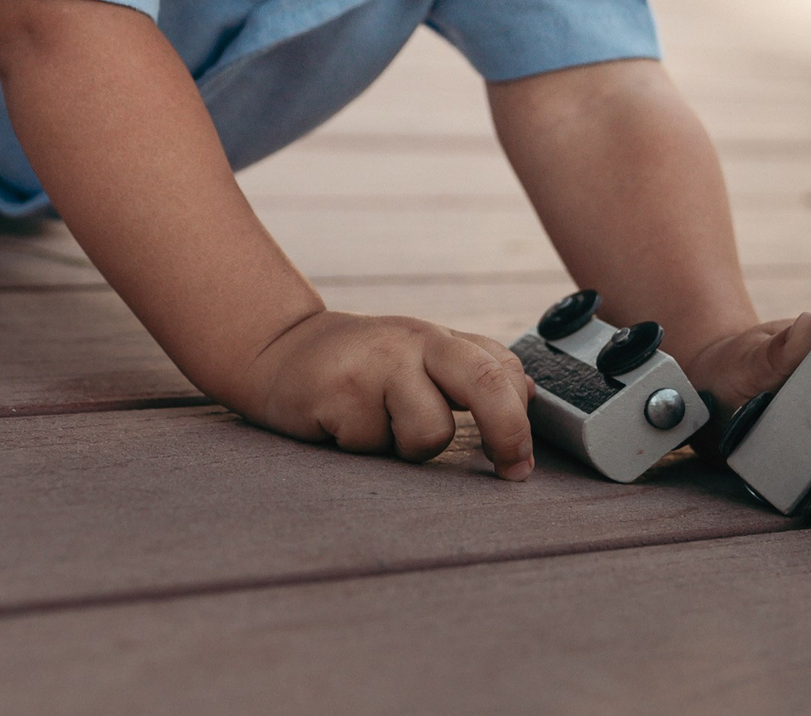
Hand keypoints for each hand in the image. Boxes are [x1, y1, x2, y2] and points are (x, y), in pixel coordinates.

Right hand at [241, 310, 538, 479]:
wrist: (282, 353)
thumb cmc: (361, 368)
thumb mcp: (419, 360)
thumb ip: (472, 371)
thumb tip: (528, 393)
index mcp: (441, 339)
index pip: (503, 371)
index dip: (521, 419)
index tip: (518, 463)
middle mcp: (417, 342)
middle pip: (486, 381)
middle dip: (508, 431)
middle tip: (512, 472)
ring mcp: (379, 363)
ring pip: (429, 431)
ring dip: (408, 448)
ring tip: (378, 426)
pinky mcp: (342, 390)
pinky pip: (375, 444)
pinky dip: (363, 446)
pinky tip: (343, 423)